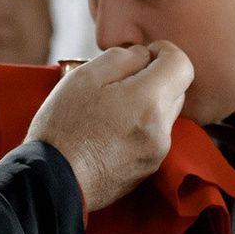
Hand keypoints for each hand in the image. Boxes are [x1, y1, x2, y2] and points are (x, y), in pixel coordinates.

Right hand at [26, 42, 192, 211]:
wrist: (53, 182)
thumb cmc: (63, 127)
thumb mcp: (84, 76)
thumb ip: (122, 57)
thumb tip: (143, 56)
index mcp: (148, 102)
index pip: (181, 64)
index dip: (164, 51)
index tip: (144, 55)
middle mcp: (161, 129)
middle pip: (176, 89)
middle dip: (154, 78)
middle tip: (119, 82)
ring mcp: (157, 153)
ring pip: (165, 114)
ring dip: (147, 104)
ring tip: (110, 110)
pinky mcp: (149, 169)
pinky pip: (154, 137)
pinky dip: (140, 127)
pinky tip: (110, 132)